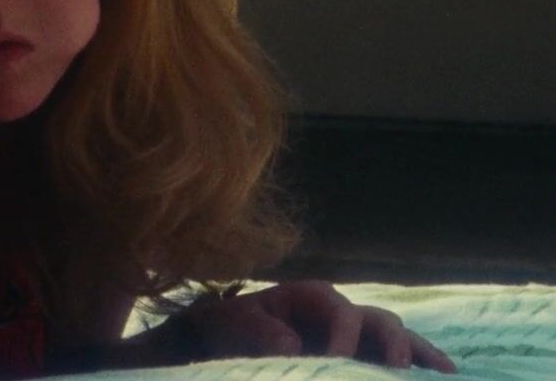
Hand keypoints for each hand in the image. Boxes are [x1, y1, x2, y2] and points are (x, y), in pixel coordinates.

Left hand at [163, 280, 456, 372]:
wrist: (226, 337)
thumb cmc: (231, 327)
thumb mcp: (234, 324)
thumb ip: (258, 332)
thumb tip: (291, 344)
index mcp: (312, 296)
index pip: (342, 313)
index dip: (345, 339)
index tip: (336, 363)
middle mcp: (341, 310)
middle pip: (380, 321)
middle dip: (392, 347)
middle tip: (395, 373)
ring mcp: (354, 332)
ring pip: (396, 337)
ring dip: (419, 355)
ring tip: (445, 375)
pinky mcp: (358, 353)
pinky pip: (393, 355)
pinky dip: (418, 362)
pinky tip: (441, 375)